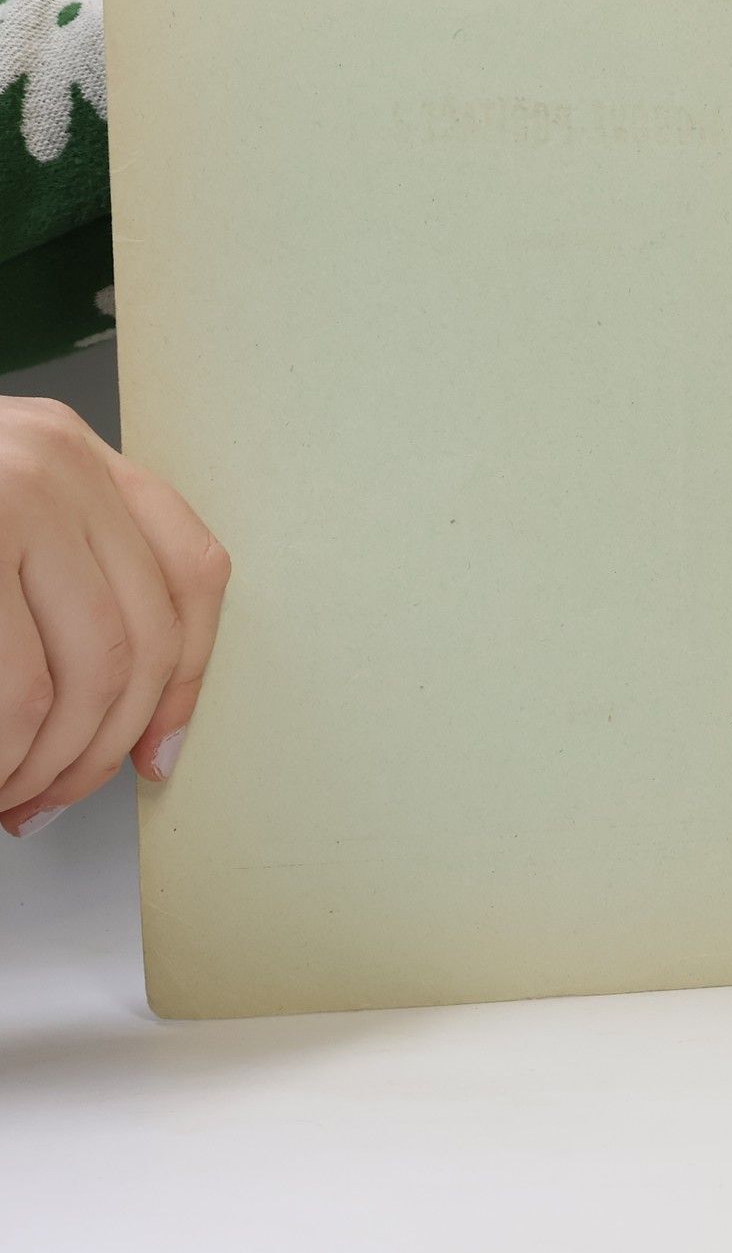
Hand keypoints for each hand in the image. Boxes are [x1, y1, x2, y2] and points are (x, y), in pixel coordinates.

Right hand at [0, 397, 229, 836]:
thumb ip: (58, 587)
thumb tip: (145, 727)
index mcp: (70, 452)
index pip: (191, 572)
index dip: (187, 681)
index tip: (158, 753)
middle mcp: (50, 459)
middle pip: (140, 643)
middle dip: (98, 749)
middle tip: (46, 800)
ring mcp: (5, 493)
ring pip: (82, 678)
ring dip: (41, 762)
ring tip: (2, 794)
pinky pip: (13, 690)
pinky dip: (0, 752)